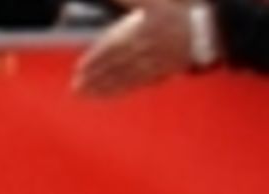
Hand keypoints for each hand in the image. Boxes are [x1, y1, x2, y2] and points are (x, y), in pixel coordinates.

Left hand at [73, 0, 195, 97]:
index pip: (112, 48)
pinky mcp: (159, 73)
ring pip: (124, 77)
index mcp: (141, 32)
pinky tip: (106, 95)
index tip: (79, 68)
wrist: (206, 32)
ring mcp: (152, 63)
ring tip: (85, 94)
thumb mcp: (152, 2)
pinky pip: (136, 84)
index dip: (95, 59)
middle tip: (76, 87)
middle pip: (115, 66)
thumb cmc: (176, 15)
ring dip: (102, 87)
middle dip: (95, 77)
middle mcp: (145, 49)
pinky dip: (119, 90)